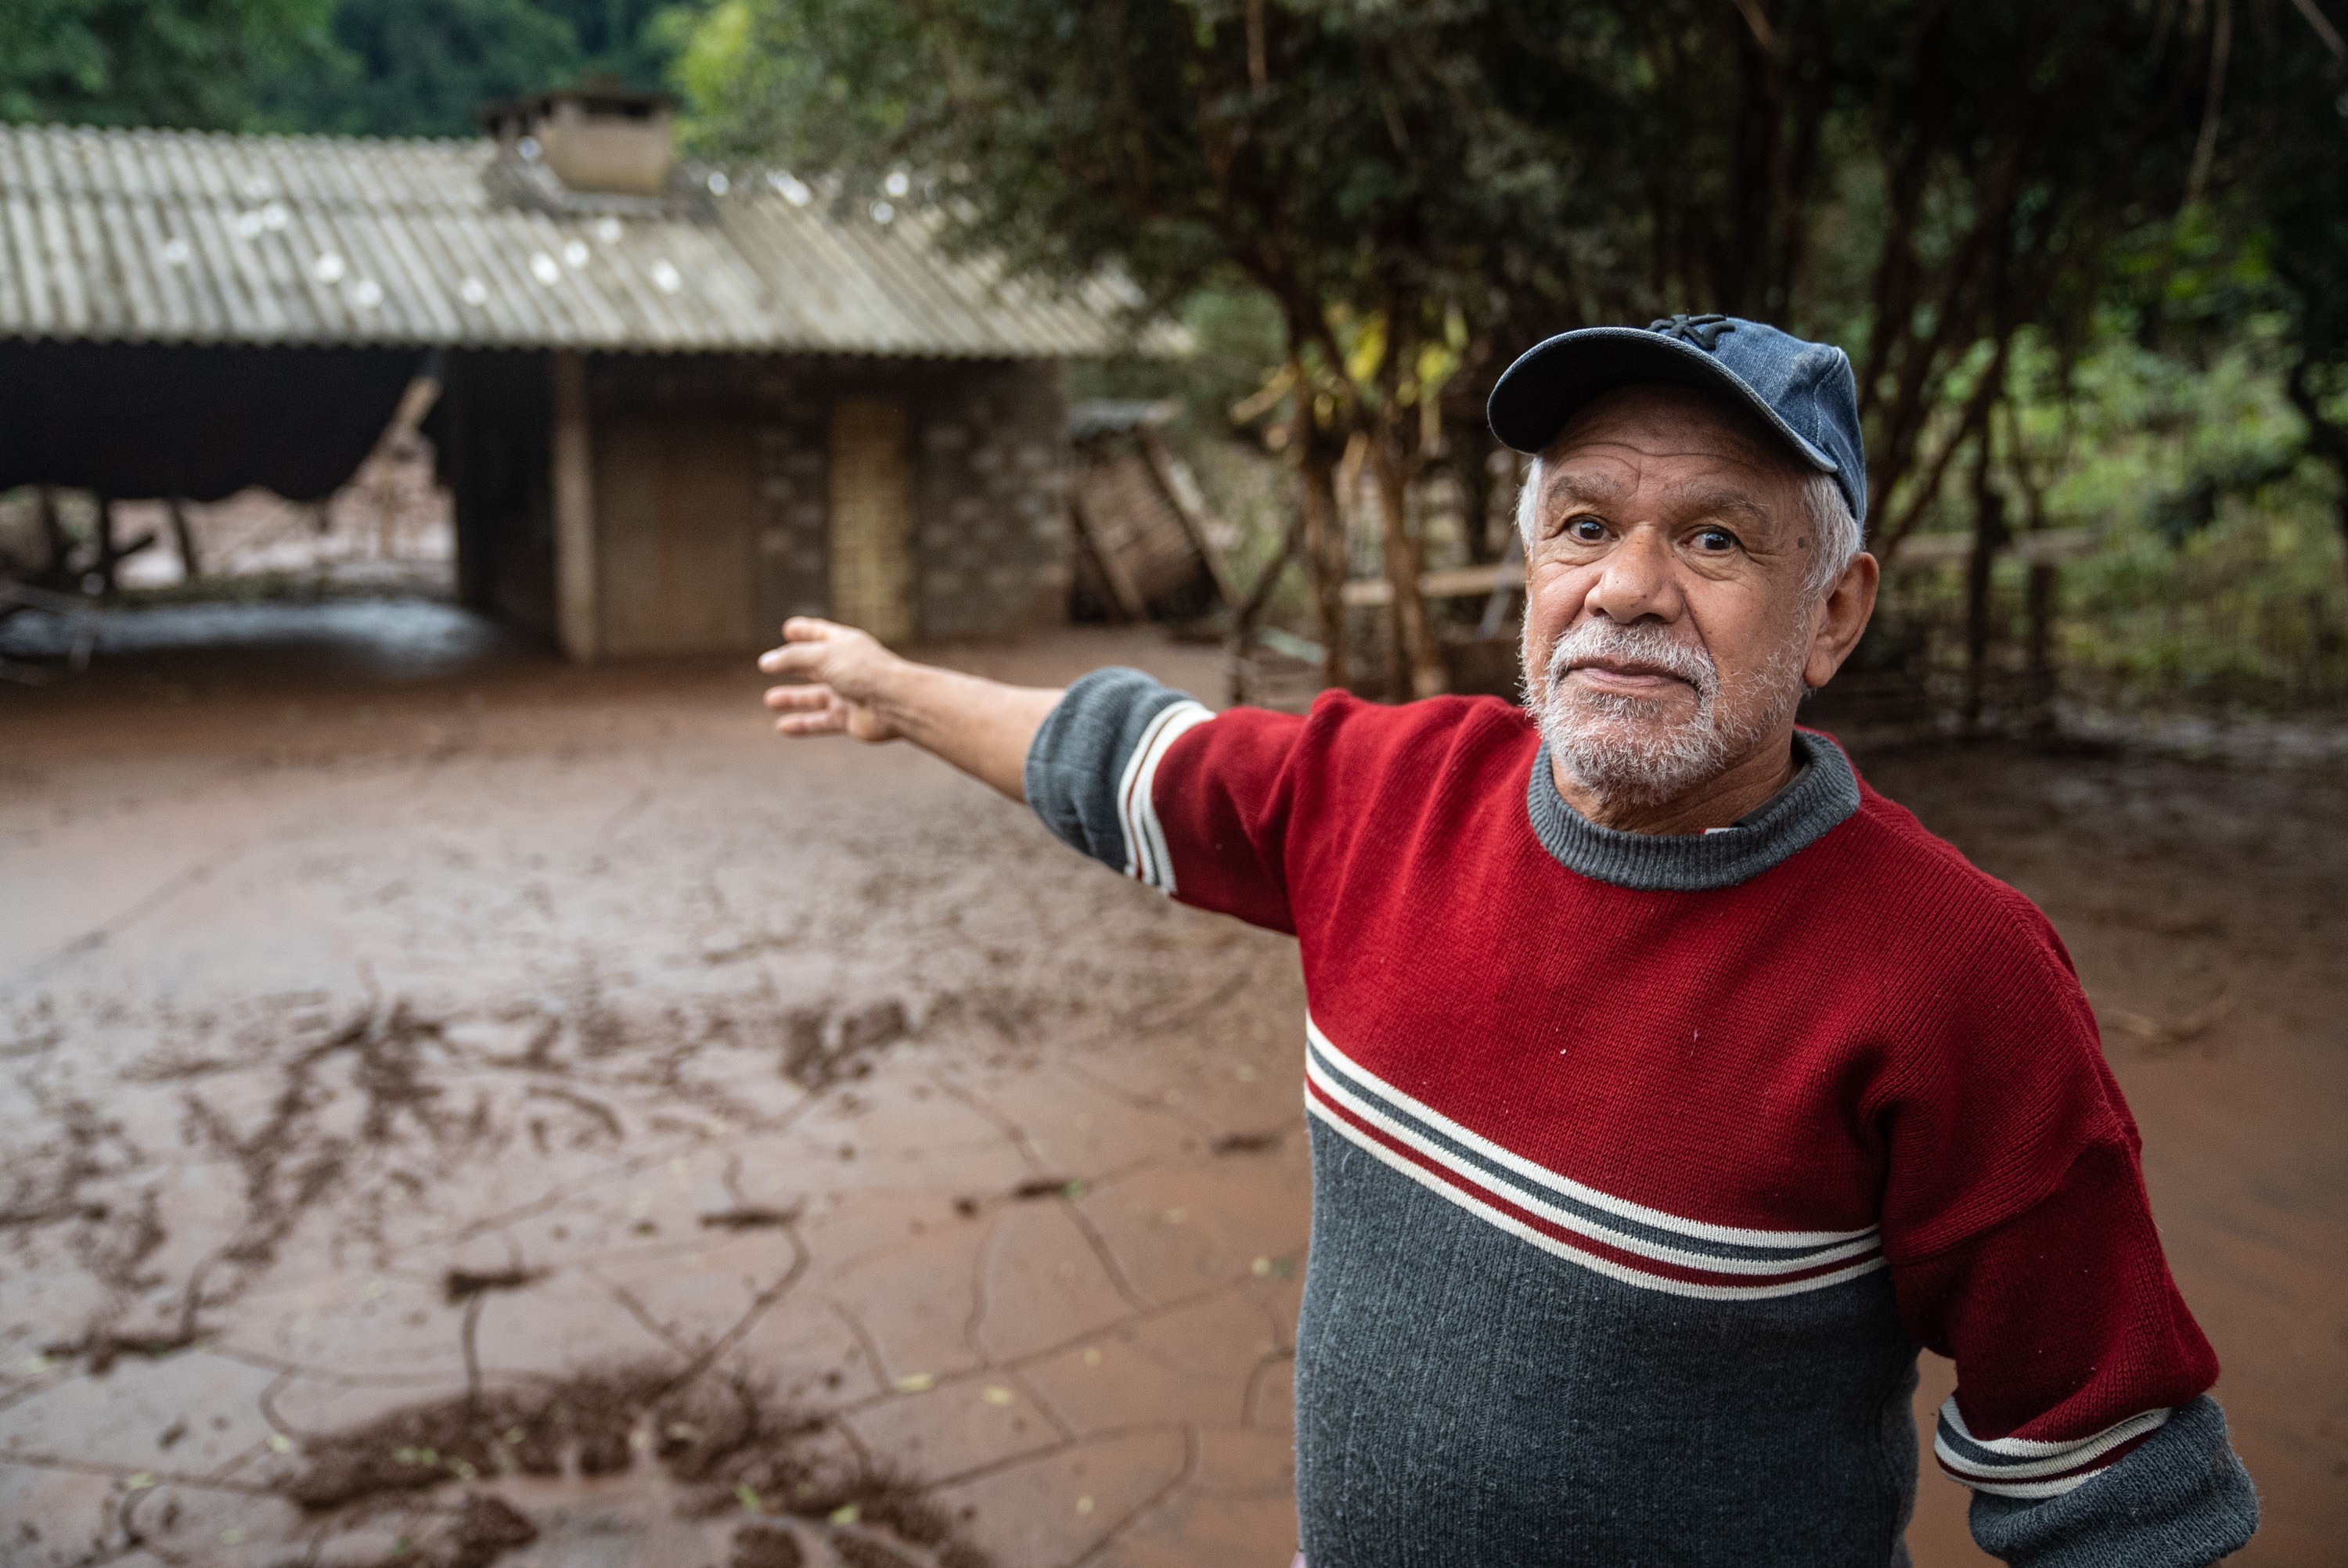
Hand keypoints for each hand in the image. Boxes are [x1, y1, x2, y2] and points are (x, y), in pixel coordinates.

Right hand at [758, 618, 904, 741]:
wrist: (896, 704)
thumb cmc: (864, 672)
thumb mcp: (822, 656)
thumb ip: (792, 658)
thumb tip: (765, 662)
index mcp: (845, 645)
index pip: (821, 633)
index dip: (804, 630)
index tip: (788, 629)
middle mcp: (847, 668)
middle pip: (814, 666)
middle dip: (792, 666)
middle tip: (768, 666)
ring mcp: (849, 694)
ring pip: (815, 696)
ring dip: (793, 698)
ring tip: (770, 700)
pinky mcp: (850, 719)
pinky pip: (821, 722)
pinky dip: (803, 725)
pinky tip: (783, 727)